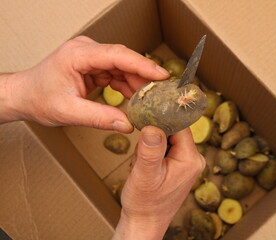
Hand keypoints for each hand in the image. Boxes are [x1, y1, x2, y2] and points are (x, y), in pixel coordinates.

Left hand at [0, 36, 168, 131]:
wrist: (25, 96)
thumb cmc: (39, 99)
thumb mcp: (68, 112)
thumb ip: (99, 118)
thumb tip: (127, 124)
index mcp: (78, 55)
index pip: (117, 55)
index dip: (142, 65)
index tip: (162, 76)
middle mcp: (86, 50)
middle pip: (124, 60)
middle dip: (143, 77)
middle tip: (161, 93)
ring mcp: (91, 57)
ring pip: (123, 67)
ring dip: (136, 83)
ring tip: (149, 100)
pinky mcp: (93, 66)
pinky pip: (116, 73)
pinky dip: (127, 86)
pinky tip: (135, 98)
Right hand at [112, 126, 205, 239]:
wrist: (144, 222)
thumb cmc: (145, 203)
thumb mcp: (145, 176)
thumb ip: (150, 151)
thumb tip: (152, 127)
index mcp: (191, 159)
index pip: (179, 125)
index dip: (160, 122)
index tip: (144, 125)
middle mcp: (193, 159)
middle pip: (171, 131)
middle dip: (152, 140)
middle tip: (142, 158)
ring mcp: (186, 163)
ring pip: (165, 139)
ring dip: (149, 149)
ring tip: (143, 167)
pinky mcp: (178, 166)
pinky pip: (163, 149)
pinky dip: (151, 155)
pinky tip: (145, 169)